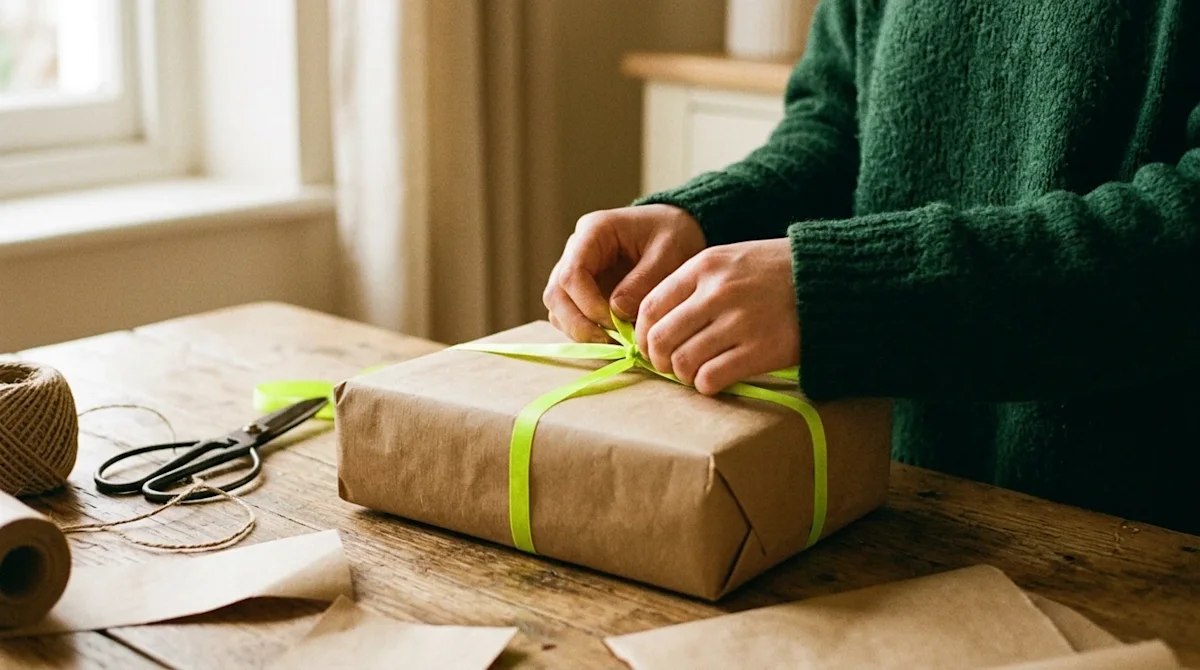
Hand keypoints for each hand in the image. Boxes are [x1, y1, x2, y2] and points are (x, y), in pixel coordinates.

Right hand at [543, 205, 705, 341]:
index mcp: (592, 232)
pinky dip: (586, 332)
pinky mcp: (582, 291)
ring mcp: (575, 272)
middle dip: (579, 324)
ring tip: (614, 343)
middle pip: (556, 295)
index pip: (572, 274)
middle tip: (610, 341)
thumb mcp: (668, 253)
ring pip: (558, 309)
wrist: (677, 229)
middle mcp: (575, 251)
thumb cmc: (673, 234)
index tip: (615, 323)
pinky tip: (613, 339)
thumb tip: (616, 312)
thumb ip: (643, 281)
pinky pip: (570, 317)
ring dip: (580, 331)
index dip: (588, 304)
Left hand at [636, 238, 799, 394]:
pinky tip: (717, 378)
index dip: (642, 334)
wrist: (830, 279)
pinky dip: (706, 385)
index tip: (650, 345)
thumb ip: (693, 284)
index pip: (649, 307)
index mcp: (705, 267)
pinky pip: (711, 378)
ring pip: (682, 362)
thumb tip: (655, 323)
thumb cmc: (776, 271)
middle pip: (660, 338)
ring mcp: (739, 322)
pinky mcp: (761, 350)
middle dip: (658, 359)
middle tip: (670, 364)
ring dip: (683, 374)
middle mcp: (717, 293)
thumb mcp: (730, 260)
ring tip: (696, 372)